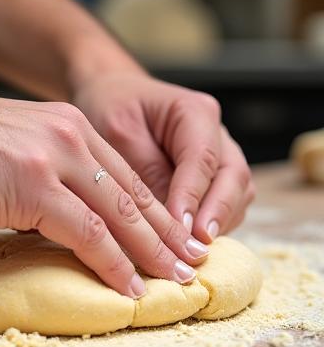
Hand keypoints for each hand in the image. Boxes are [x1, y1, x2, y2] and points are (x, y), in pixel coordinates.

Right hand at [0, 83, 209, 296]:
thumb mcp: (2, 153)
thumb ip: (36, 177)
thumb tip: (52, 219)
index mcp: (64, 126)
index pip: (125, 177)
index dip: (154, 214)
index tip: (172, 242)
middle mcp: (69, 136)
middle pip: (134, 195)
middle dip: (167, 236)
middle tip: (193, 267)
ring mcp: (53, 158)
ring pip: (121, 215)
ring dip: (153, 254)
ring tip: (175, 284)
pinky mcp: (32, 184)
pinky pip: (88, 232)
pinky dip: (114, 264)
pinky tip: (129, 286)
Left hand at [72, 71, 254, 241]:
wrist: (111, 94)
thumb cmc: (110, 107)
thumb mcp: (117, 131)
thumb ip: (144, 168)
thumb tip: (167, 216)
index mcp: (195, 113)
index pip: (203, 160)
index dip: (193, 197)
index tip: (180, 229)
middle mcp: (216, 133)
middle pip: (233, 178)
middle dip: (216, 215)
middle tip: (196, 248)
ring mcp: (220, 155)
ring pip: (236, 194)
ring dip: (218, 223)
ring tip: (192, 251)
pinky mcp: (213, 177)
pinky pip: (224, 204)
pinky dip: (211, 224)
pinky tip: (188, 245)